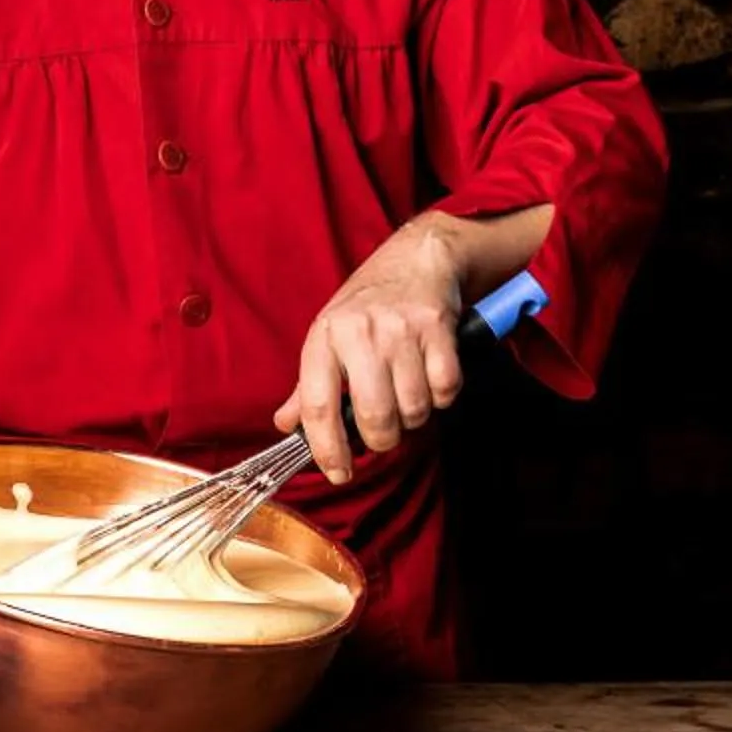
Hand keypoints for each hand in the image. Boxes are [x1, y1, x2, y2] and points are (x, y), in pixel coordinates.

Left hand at [272, 220, 466, 484]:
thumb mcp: (327, 338)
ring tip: (406, 399)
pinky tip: (431, 380)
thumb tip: (285, 425)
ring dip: (414, 418)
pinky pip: (445, 389)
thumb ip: (307, 386)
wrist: (415, 259)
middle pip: (374, 416)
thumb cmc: (366, 306)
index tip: (337, 472)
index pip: (316, 406)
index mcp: (324, 339)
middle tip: (383, 434)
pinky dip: (441, 397)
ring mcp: (401, 330)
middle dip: (382, 439)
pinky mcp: (438, 329)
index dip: (326, 448)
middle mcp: (359, 334)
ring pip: (413, 408)